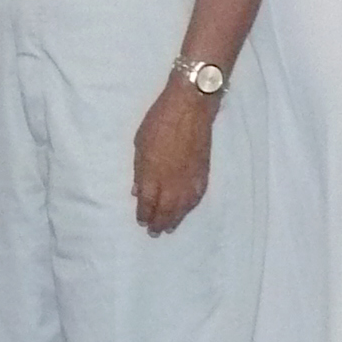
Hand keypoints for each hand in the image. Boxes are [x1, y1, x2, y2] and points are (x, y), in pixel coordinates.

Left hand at [132, 82, 216, 233]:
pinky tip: (186, 211)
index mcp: (153, 174)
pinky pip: (196, 197)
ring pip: (182, 207)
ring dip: (175, 219)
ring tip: (169, 228)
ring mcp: (190, 179)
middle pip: (166, 209)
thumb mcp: (140, 144)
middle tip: (154, 232)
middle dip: (159, 222)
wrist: (190, 108)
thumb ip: (140, 170)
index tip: (141, 221)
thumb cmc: (159, 121)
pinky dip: (189, 208)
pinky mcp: (203, 173)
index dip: (145, 213)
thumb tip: (137, 191)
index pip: (148, 202)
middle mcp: (172, 182)